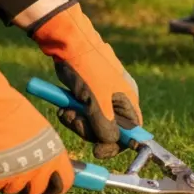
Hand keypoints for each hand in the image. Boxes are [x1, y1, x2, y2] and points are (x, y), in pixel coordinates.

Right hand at [0, 57, 74, 193]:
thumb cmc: (12, 111)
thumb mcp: (39, 129)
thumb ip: (45, 149)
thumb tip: (46, 164)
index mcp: (55, 155)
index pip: (65, 183)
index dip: (56, 188)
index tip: (48, 189)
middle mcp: (39, 170)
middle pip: (37, 190)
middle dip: (27, 185)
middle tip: (15, 172)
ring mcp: (16, 177)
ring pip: (12, 189)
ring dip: (4, 179)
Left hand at [27, 0, 141, 158]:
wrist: (68, 42)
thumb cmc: (88, 69)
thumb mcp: (96, 101)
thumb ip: (104, 125)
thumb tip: (110, 144)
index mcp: (128, 100)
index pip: (130, 131)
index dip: (116, 144)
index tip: (98, 152)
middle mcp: (118, 99)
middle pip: (109, 128)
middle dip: (89, 129)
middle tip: (73, 121)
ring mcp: (102, 95)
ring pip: (92, 120)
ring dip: (77, 121)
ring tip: (65, 111)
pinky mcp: (87, 91)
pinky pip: (82, 110)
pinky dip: (72, 111)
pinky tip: (62, 105)